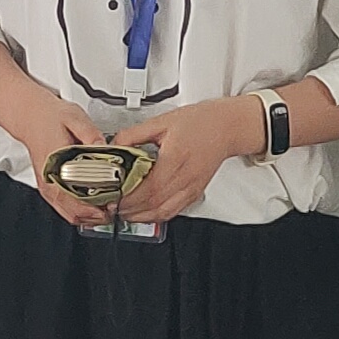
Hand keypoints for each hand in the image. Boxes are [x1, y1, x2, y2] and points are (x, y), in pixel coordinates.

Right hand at [4, 95, 108, 227]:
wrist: (31, 116)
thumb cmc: (50, 118)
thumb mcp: (74, 118)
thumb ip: (91, 134)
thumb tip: (105, 148)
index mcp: (55, 167)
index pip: (75, 199)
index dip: (96, 205)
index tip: (112, 201)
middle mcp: (49, 182)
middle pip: (73, 213)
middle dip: (96, 215)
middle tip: (114, 206)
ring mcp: (48, 188)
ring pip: (69, 215)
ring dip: (90, 216)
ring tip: (107, 207)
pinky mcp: (50, 188)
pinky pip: (66, 209)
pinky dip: (82, 212)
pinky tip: (94, 205)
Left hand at [110, 95, 261, 227]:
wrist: (226, 127)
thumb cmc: (199, 122)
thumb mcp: (161, 122)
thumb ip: (133, 135)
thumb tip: (113, 146)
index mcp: (175, 159)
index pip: (148, 188)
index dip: (128, 197)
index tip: (112, 196)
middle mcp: (185, 178)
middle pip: (153, 204)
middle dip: (129, 209)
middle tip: (112, 205)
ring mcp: (191, 188)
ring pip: (163, 213)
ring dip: (141, 216)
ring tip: (124, 211)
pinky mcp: (195, 193)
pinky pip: (174, 211)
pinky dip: (156, 216)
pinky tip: (144, 211)